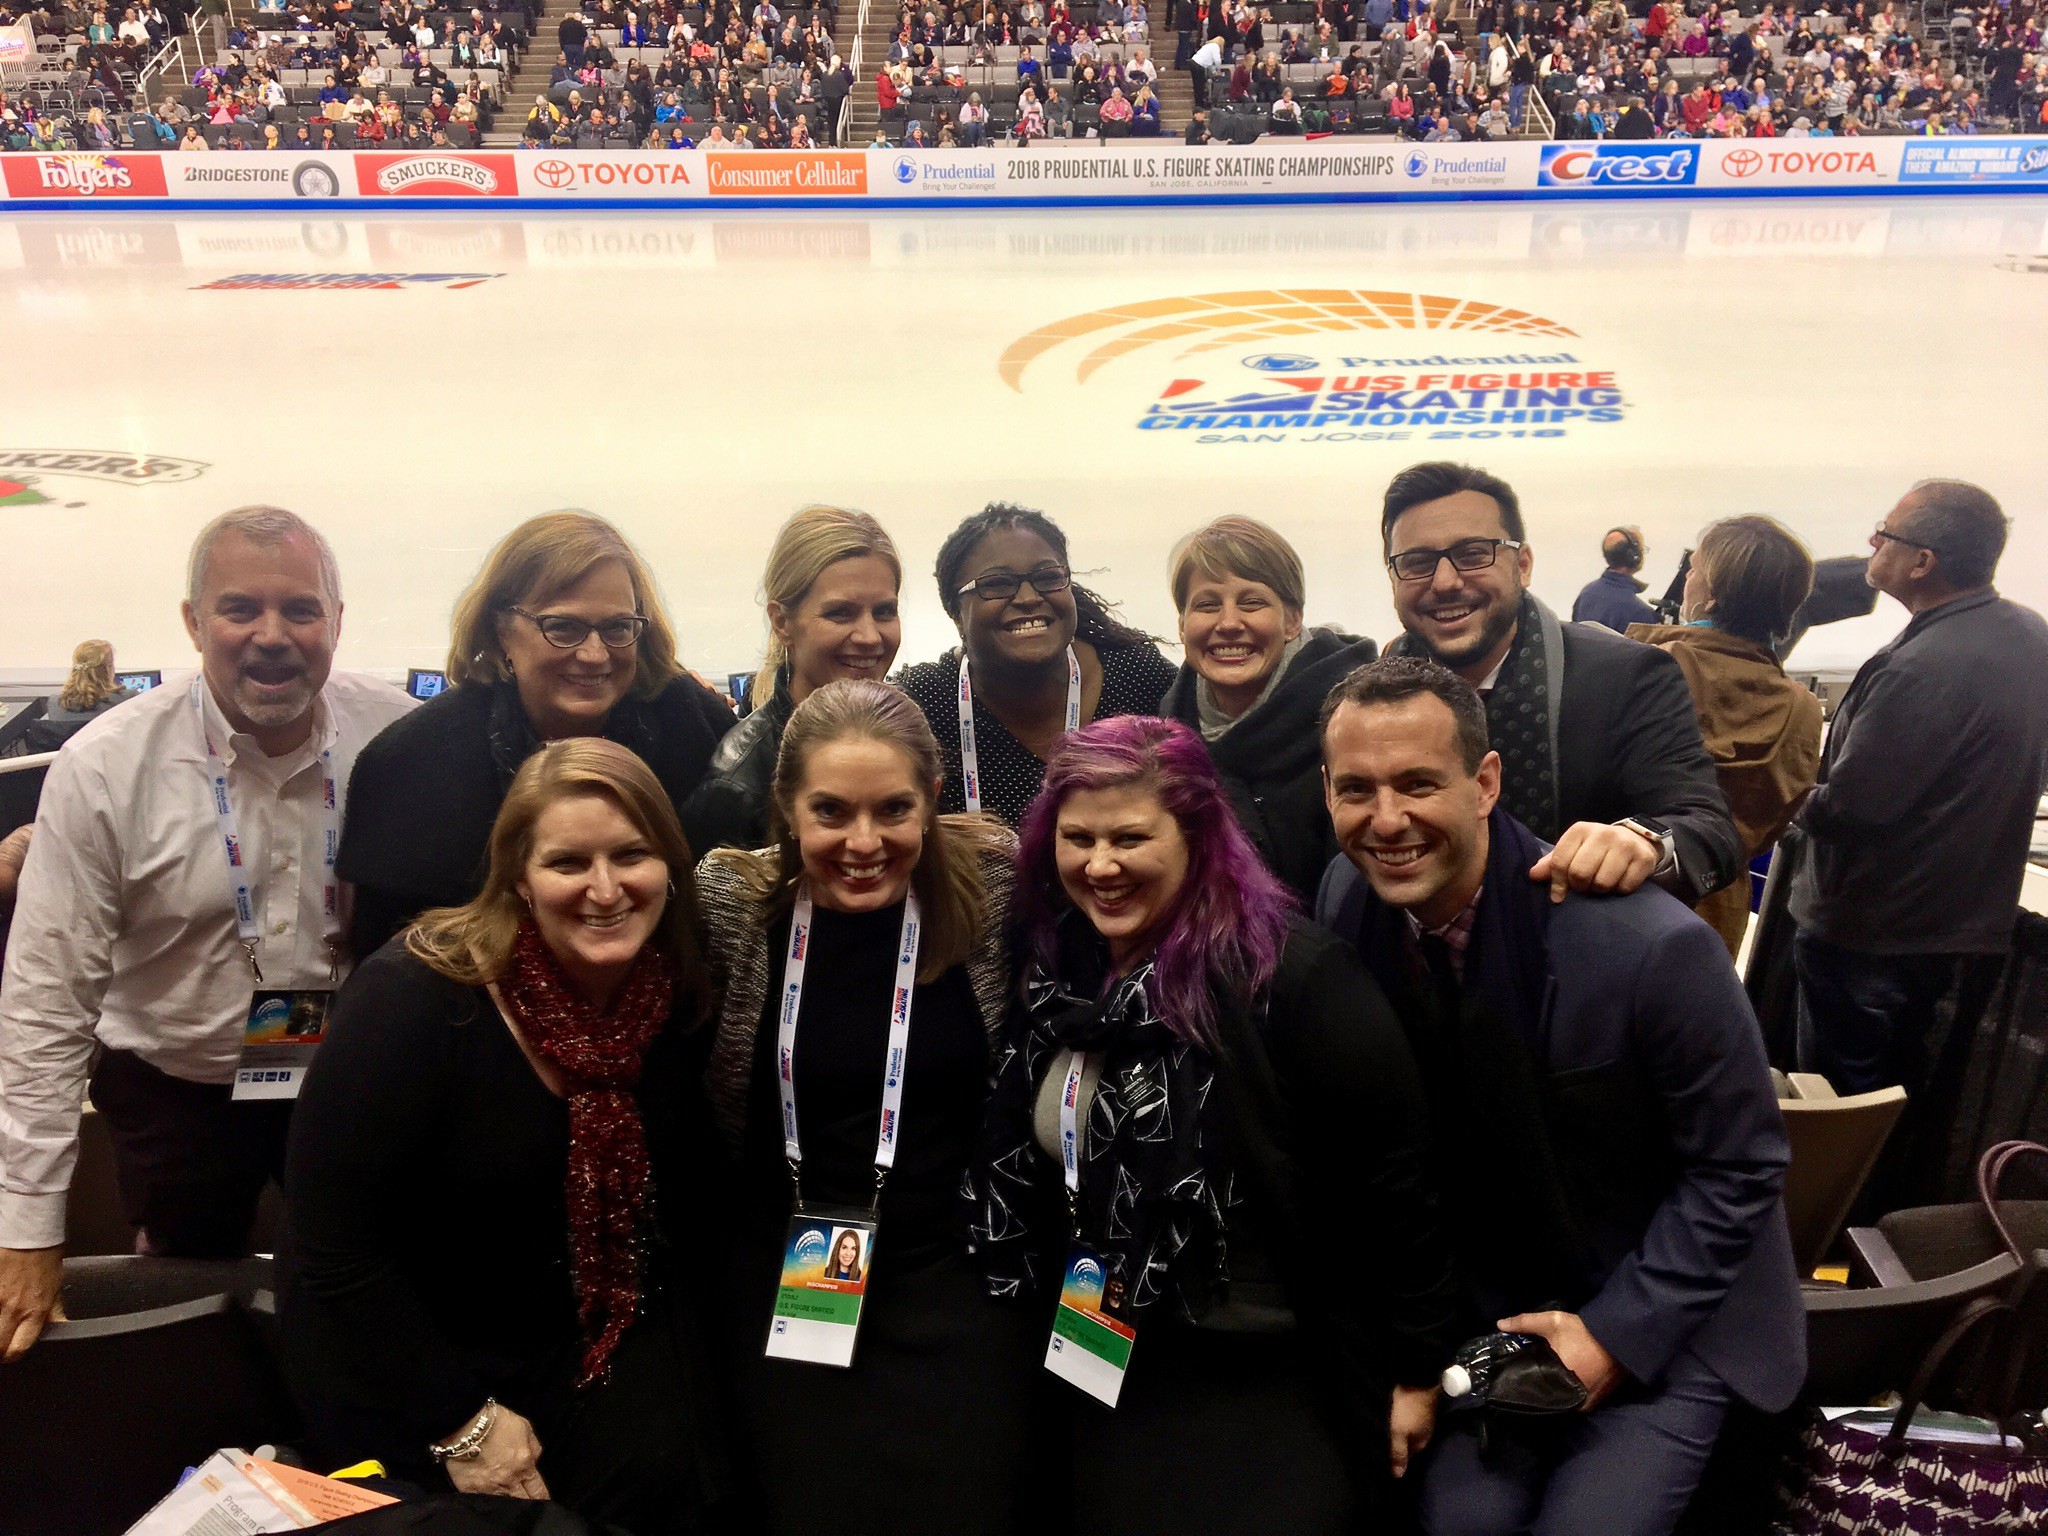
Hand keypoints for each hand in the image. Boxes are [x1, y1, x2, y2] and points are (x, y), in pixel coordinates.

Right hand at [0, 1244, 64, 1361]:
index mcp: (35, 1310)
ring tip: (0, 1325)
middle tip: (1, 1343)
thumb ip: (54, 1311)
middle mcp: (13, 1308)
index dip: (13, 1354)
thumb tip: (61, 1327)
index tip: (10, 1352)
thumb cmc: (43, 1255)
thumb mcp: (56, 1287)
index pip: (20, 1348)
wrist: (28, 1232)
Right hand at [442, 1404, 549, 1499]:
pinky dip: (487, 1501)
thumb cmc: (496, 1423)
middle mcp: (508, 1481)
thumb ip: (534, 1448)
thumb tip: (534, 1462)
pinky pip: (482, 1502)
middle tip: (526, 1503)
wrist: (465, 1425)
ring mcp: (488, 1489)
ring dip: (507, 1503)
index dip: (542, 1498)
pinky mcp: (469, 1491)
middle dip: (526, 1503)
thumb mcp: (525, 1428)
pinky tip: (488, 1499)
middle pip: (522, 1502)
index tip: (542, 1501)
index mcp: (524, 1466)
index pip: (538, 1491)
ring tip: (507, 1502)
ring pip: (503, 1505)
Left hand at [1389, 1383, 1437, 1478]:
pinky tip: (1392, 1418)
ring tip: (1383, 1432)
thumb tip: (1399, 1476)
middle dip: (1397, 1445)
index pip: (1408, 1457)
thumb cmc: (1408, 1409)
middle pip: (1409, 1444)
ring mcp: (1424, 1420)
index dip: (1395, 1459)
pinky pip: (1409, 1420)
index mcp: (1421, 1443)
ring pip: (1409, 1431)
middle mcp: (1425, 1433)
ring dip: (1399, 1432)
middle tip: (1379, 1446)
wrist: (1419, 1379)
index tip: (1382, 1459)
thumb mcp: (1399, 1432)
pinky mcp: (1420, 1407)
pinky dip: (1401, 1421)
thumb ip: (1399, 1452)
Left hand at [1496, 1310, 1623, 1409]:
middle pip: (1547, 1397)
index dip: (1522, 1382)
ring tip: (1543, 1380)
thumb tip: (1499, 1324)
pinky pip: (1575, 1402)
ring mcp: (1585, 1403)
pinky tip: (1562, 1383)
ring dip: (1553, 1392)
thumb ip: (1525, 1323)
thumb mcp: (1553, 1323)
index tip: (1510, 1377)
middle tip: (1528, 1376)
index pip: (1532, 1387)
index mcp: (1557, 1381)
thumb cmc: (1584, 1332)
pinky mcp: (1596, 1402)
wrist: (1621, 1339)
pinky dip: (1568, 1394)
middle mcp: (1571, 1398)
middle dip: (1537, 1388)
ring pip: (1561, 1401)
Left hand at [1527, 821, 1658, 902]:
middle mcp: (1603, 834)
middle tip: (1584, 886)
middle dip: (1580, 887)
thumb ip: (1552, 863)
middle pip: (1580, 874)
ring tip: (1601, 883)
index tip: (1559, 895)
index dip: (1557, 883)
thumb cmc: (1596, 849)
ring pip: (1603, 883)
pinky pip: (1624, 888)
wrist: (1636, 840)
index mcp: (1580, 830)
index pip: (1560, 862)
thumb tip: (1533, 876)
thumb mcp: (1573, 850)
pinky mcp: (1643, 859)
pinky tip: (1619, 881)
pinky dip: (1619, 891)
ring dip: (1600, 890)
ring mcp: (1625, 845)